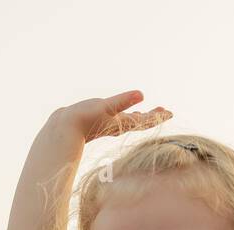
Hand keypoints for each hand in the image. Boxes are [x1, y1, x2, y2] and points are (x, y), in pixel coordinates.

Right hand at [53, 90, 171, 143]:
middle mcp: (117, 125)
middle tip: (165, 111)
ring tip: (149, 112)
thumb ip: (123, 101)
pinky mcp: (99, 122)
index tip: (170, 113)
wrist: (62, 130)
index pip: (145, 120)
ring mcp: (109, 124)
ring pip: (129, 121)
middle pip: (140, 122)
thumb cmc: (83, 119)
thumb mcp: (105, 107)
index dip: (158, 116)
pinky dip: (125, 115)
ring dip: (140, 117)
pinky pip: (117, 119)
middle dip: (153, 117)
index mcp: (122, 123)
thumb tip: (142, 94)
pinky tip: (123, 113)